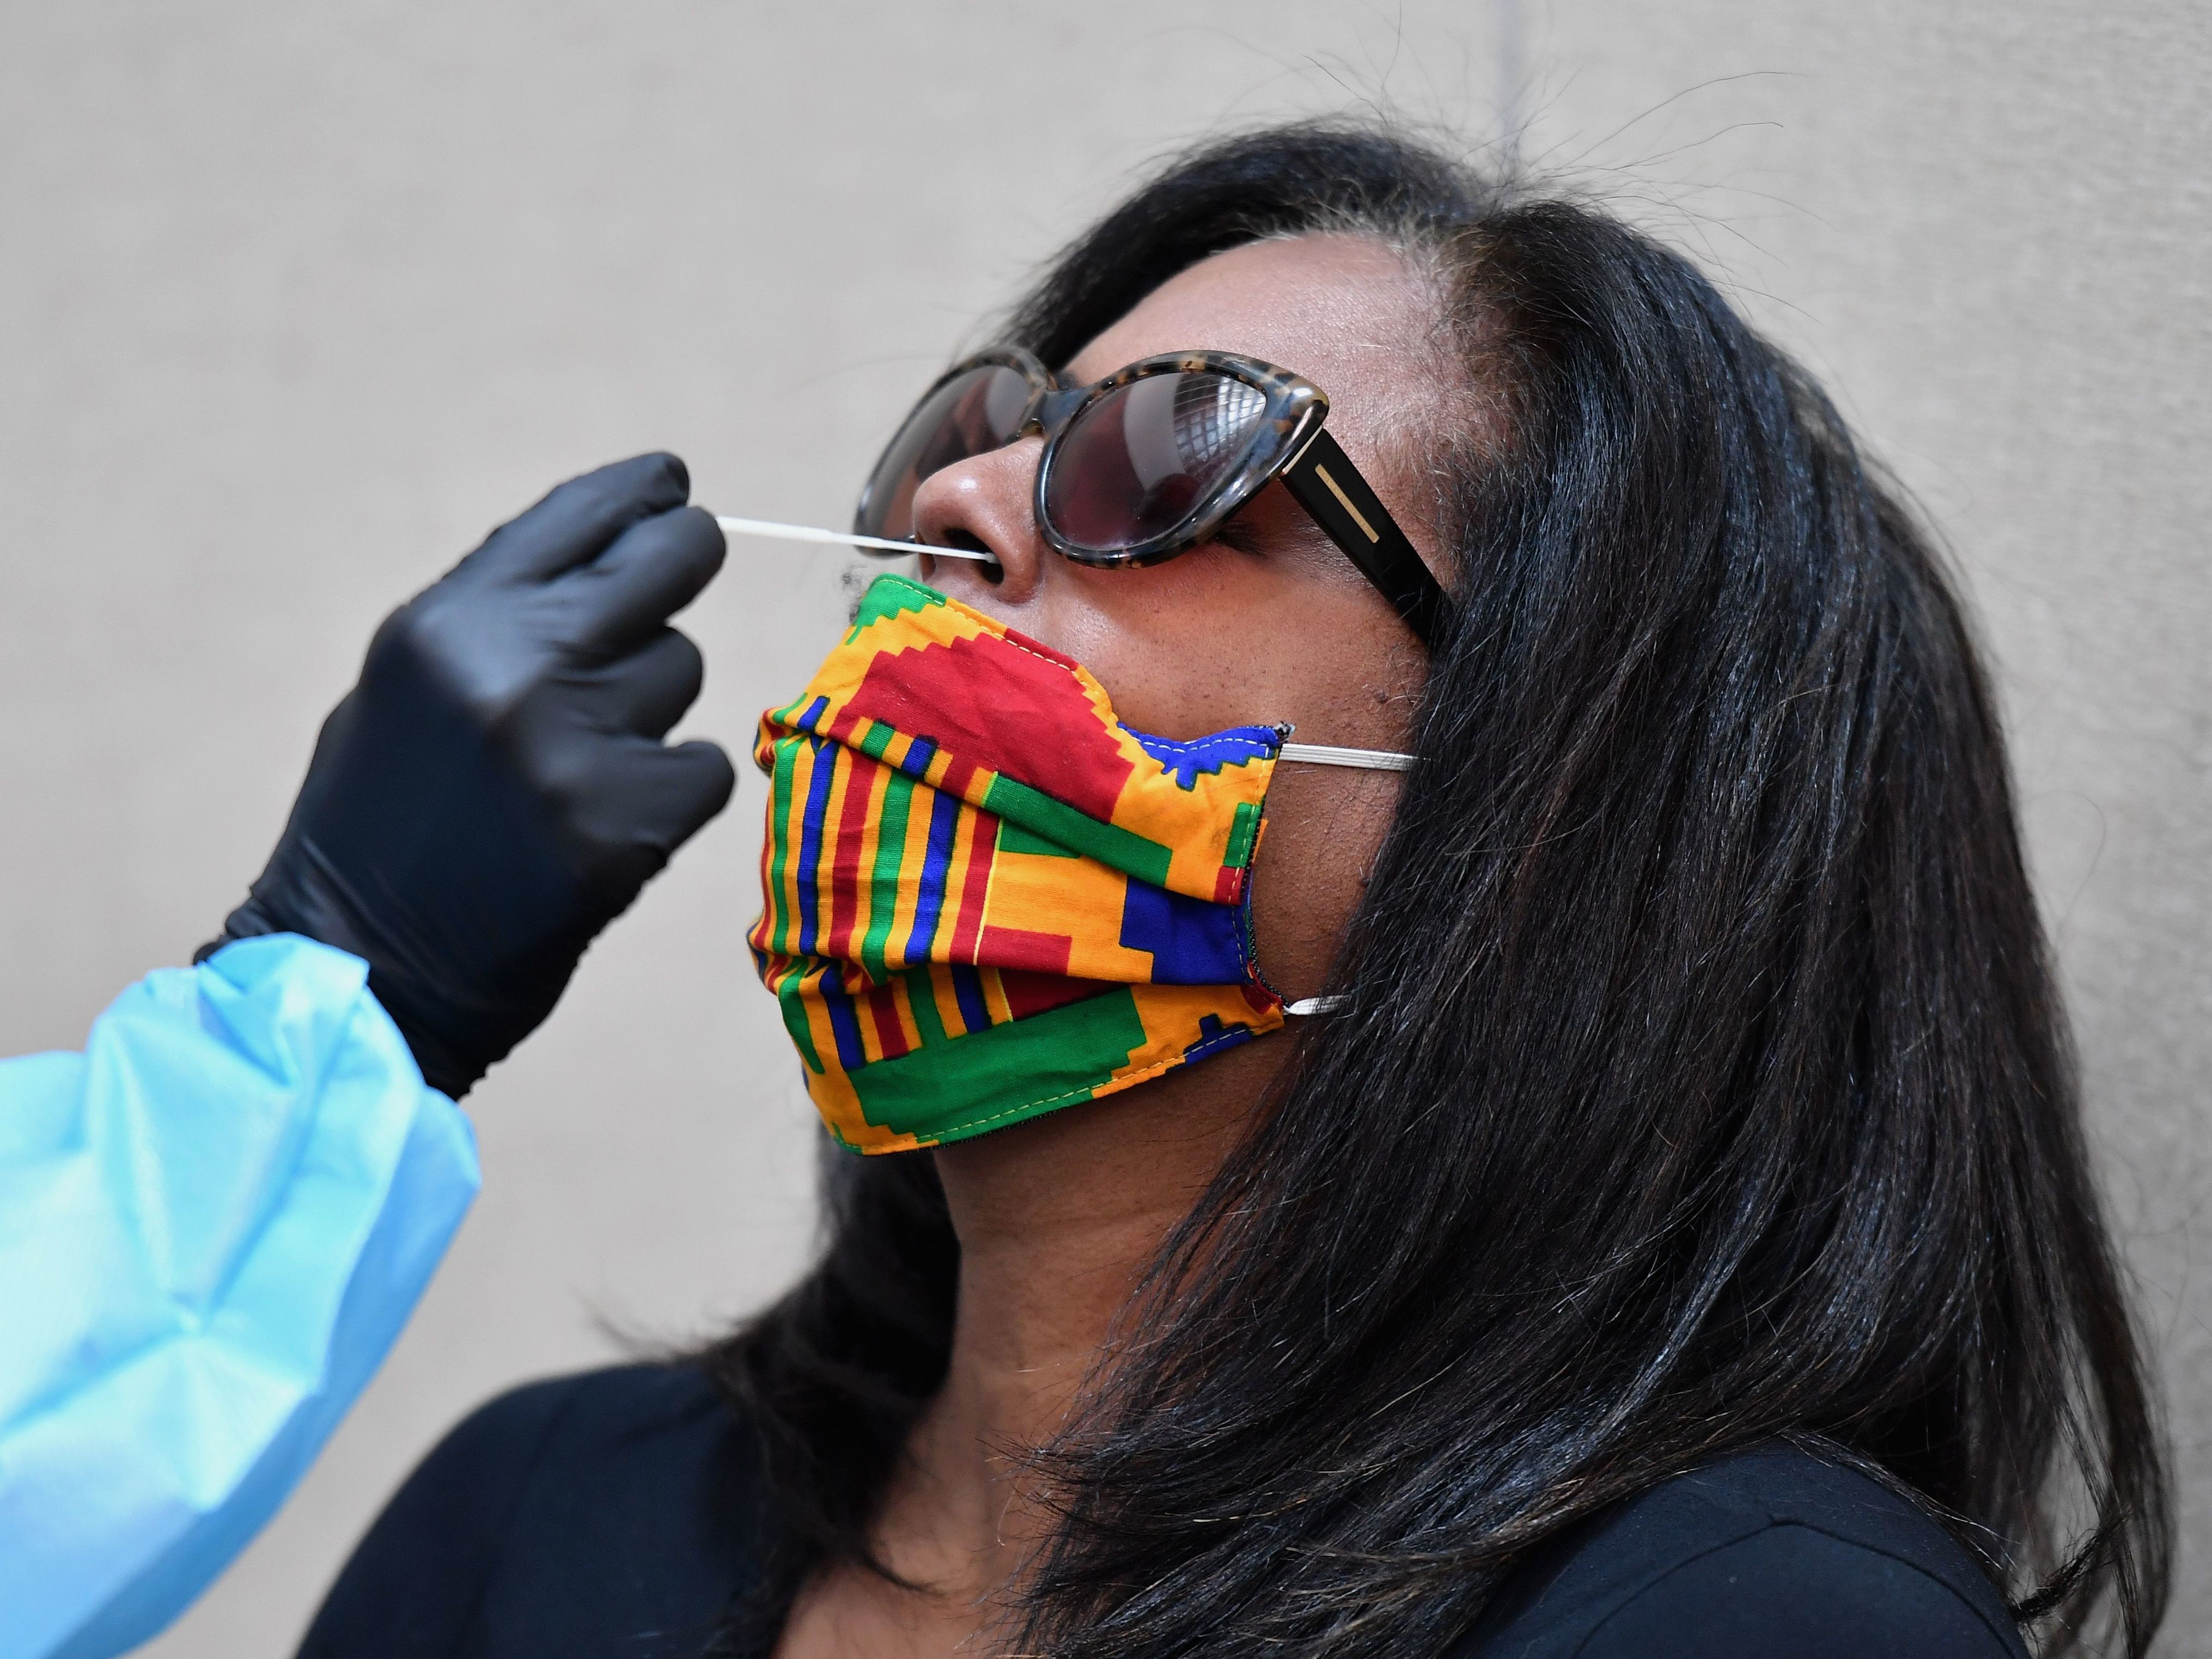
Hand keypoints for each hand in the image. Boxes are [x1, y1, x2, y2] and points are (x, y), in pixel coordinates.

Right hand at [204, 453, 735, 1096]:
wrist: (367, 965)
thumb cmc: (382, 822)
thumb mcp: (413, 685)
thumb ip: (503, 616)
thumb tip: (614, 554)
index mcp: (452, 622)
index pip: (585, 514)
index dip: (645, 493)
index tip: (672, 486)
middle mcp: (518, 667)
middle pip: (673, 561)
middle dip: (684, 559)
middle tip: (681, 571)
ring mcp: (577, 747)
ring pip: (683, 670)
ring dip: (653, 704)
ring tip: (578, 760)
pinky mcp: (626, 827)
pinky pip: (703, 768)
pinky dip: (673, 789)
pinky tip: (611, 820)